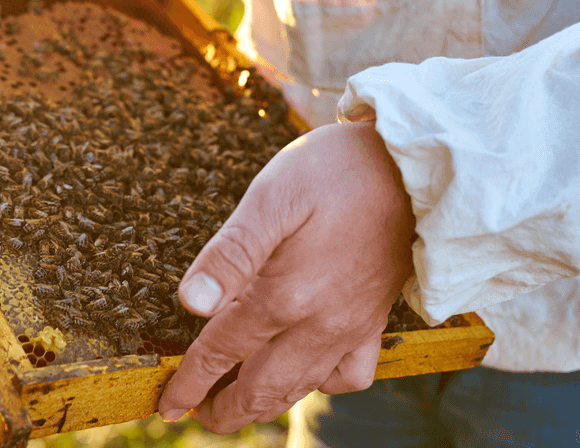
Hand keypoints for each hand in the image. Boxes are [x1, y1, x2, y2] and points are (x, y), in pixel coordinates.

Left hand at [158, 121, 415, 432]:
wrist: (413, 164)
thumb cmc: (335, 170)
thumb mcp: (271, 196)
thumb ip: (231, 252)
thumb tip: (191, 302)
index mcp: (287, 294)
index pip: (223, 351)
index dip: (190, 381)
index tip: (167, 404)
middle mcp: (321, 323)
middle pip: (262, 387)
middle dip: (223, 409)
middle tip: (194, 416)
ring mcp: (353, 326)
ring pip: (303, 389)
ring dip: (265, 406)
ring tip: (236, 407)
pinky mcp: (377, 318)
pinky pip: (352, 375)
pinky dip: (324, 383)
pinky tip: (305, 371)